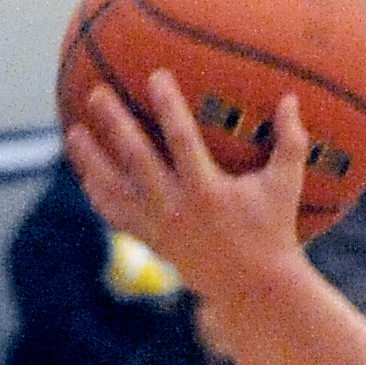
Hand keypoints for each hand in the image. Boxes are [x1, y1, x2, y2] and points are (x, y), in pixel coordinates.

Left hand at [67, 71, 310, 303]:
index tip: (155, 75)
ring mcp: (160, 228)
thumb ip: (290, 143)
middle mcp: (177, 208)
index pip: (181, 138)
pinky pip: (118, 218)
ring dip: (92, 161)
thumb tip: (292, 99)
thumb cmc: (274, 232)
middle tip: (96, 94)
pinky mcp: (153, 243)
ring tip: (73, 132)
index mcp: (207, 190)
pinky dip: (100, 197)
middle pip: (136, 159)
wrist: (254, 289)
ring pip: (116, 191)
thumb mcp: (286, 187)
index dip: (167, 105)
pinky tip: (87, 176)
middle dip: (115, 124)